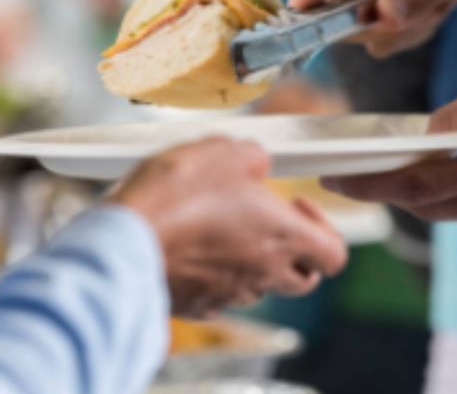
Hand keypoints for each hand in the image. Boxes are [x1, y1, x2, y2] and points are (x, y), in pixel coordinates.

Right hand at [108, 138, 347, 316]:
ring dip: (255, 262)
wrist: (123, 241)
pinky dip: (219, 277)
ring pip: (261, 287)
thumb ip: (253, 157)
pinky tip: (197, 250)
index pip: (334, 256)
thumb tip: (257, 163)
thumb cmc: (174, 197)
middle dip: (297, 253)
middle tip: (272, 224)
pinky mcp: (197, 304)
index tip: (298, 206)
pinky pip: (221, 296)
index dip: (325, 230)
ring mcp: (229, 294)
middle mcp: (262, 274)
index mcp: (282, 238)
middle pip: (304, 279)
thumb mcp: (223, 151)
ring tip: (226, 230)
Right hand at [288, 0, 456, 57]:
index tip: (308, 38)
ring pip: (361, 26)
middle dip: (372, 26)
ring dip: (398, 30)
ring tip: (437, 7)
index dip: (303, 5)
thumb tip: (384, 16)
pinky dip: (410, 32)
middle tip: (416, 17)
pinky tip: (438, 10)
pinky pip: (383, 31)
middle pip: (335, 9)